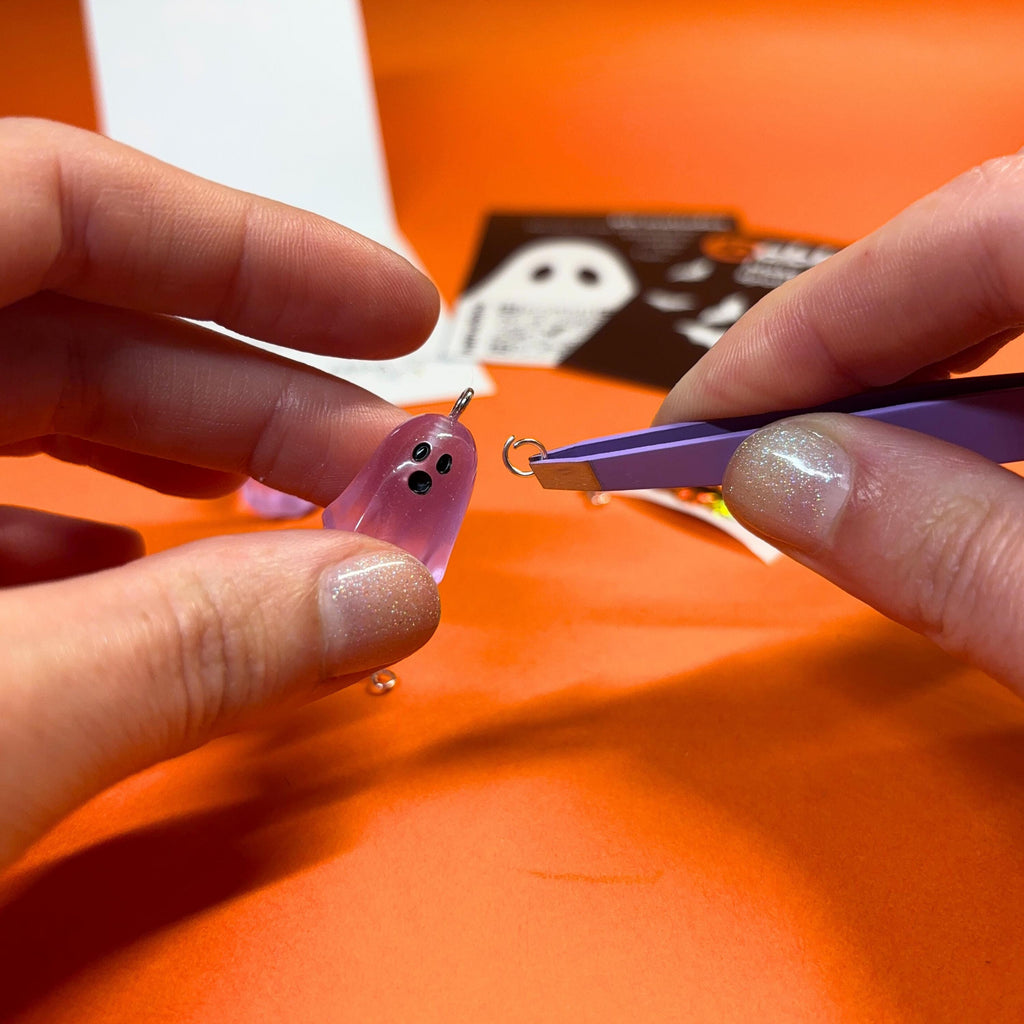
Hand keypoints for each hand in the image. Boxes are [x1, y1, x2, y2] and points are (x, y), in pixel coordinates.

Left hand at [0, 119, 441, 868]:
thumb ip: (184, 649)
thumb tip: (376, 592)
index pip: (54, 200)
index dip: (245, 246)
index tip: (389, 303)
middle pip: (66, 325)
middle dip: (257, 399)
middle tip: (386, 464)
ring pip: (19, 423)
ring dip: (183, 475)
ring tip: (299, 532)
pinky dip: (76, 553)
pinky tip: (137, 599)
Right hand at [656, 154, 1023, 691]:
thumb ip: (962, 552)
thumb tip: (776, 476)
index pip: (970, 233)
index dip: (803, 333)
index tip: (690, 419)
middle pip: (981, 252)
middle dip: (836, 360)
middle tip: (731, 447)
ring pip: (1011, 300)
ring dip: (904, 385)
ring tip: (819, 463)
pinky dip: (978, 407)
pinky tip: (941, 468)